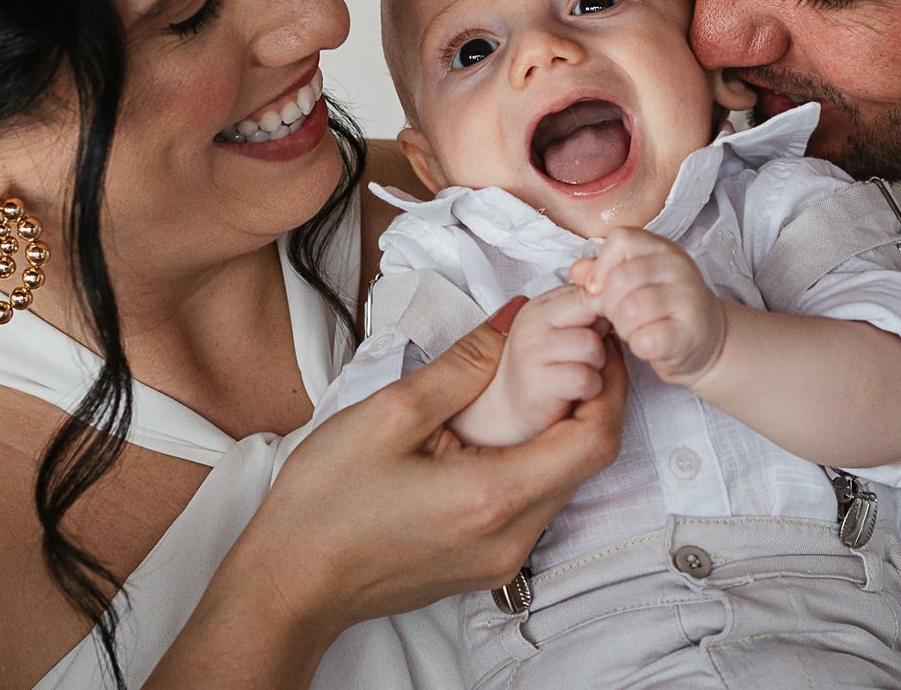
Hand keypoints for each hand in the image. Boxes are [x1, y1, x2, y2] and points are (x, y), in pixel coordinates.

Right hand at [185, 311, 625, 679]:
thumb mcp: (390, 413)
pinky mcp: (488, 563)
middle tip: (578, 346)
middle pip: (587, 462)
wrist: (290, 583)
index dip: (610, 384)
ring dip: (565, 427)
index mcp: (495, 497)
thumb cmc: (326, 505)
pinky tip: (507, 423)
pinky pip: (535, 503)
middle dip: (592, 398)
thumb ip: (463, 363)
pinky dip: (537, 456)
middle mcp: (512, 537)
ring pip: (564, 482)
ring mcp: (503, 557)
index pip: (594, 440)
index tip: (600, 341)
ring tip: (543, 375)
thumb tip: (515, 317)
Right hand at [451, 285, 608, 446]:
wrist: (506, 410)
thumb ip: (584, 311)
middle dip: (603, 334)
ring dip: (598, 365)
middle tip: (591, 354)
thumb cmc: (542, 369)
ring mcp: (532, 352)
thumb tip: (623, 299)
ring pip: (594, 347)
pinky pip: (587, 378)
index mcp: (540, 306)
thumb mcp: (560, 330)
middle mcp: (532, 323)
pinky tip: (577, 392)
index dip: (606, 307)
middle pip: (594, 312)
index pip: (586, 290)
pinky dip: (591, 389)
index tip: (605, 326)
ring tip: (581, 373)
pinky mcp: (537, 383)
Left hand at [571, 227, 726, 384]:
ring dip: (622, 327)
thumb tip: (576, 271)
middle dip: (609, 304)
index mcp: (662, 248)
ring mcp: (688, 299)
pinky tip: (645, 343)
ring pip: (630, 310)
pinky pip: (645, 338)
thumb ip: (603, 271)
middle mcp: (679, 267)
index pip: (621, 239)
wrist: (707, 340)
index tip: (599, 288)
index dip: (601, 265)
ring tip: (632, 329)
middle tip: (617, 315)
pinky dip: (638, 345)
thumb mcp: (634, 281)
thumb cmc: (663, 309)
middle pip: (621, 279)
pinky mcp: (689, 332)